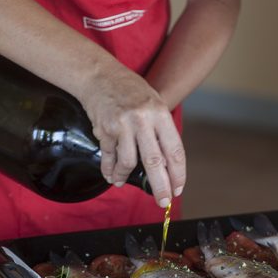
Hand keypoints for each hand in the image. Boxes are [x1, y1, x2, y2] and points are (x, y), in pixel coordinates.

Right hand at [80, 68, 185, 207]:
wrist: (100, 75)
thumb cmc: (131, 91)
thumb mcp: (155, 105)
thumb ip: (161, 132)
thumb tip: (167, 165)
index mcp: (161, 114)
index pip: (175, 150)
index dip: (178, 173)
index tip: (178, 188)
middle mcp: (143, 120)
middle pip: (154, 161)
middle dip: (160, 186)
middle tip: (163, 202)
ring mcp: (122, 125)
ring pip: (128, 162)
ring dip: (125, 177)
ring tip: (123, 183)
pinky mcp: (104, 129)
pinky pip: (109, 156)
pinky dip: (110, 170)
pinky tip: (112, 176)